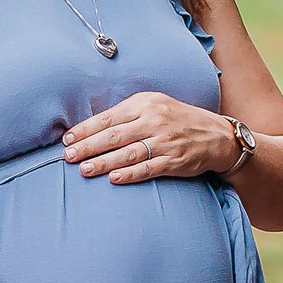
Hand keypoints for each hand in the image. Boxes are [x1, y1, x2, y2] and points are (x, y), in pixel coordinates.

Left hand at [61, 94, 236, 184]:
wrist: (215, 135)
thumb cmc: (176, 119)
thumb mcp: (154, 105)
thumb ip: (126, 113)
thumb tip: (91, 127)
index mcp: (145, 104)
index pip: (109, 117)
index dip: (86, 129)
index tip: (67, 139)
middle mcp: (154, 121)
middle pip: (115, 135)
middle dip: (88, 146)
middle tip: (68, 157)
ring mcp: (165, 142)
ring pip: (128, 153)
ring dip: (104, 162)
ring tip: (84, 169)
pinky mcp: (175, 161)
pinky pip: (148, 168)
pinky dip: (130, 174)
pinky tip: (114, 178)